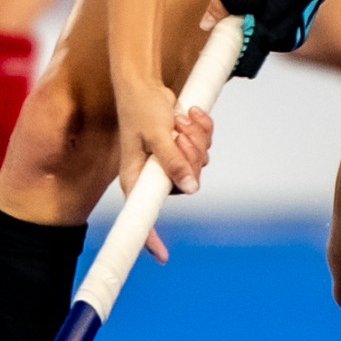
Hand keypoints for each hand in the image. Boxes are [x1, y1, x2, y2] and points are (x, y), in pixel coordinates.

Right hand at [114, 76, 216, 264]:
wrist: (145, 84)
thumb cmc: (140, 107)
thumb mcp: (156, 133)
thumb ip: (173, 161)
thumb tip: (190, 188)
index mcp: (136, 177)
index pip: (142, 215)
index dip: (150, 237)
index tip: (162, 256)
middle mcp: (153, 175)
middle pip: (187, 184)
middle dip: (190, 155)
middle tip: (179, 133)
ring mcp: (170, 163)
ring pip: (199, 165)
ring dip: (196, 139)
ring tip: (181, 120)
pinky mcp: (182, 150)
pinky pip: (204, 149)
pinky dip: (202, 131)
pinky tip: (190, 115)